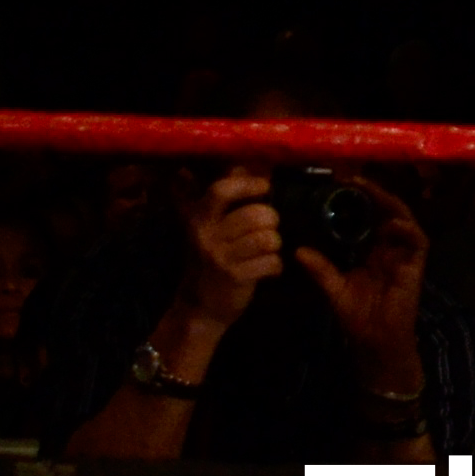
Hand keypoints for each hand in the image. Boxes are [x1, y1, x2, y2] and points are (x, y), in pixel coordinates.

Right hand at [172, 169, 281, 330]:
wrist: (198, 309)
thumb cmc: (209, 261)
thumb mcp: (207, 229)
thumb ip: (222, 200)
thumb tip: (241, 166)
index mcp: (199, 219)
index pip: (222, 190)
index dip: (249, 185)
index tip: (264, 188)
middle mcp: (206, 236)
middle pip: (257, 214)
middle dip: (271, 221)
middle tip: (266, 231)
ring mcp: (221, 258)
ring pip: (269, 237)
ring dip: (274, 245)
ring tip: (265, 251)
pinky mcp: (236, 278)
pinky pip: (273, 262)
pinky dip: (276, 267)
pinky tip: (266, 270)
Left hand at [291, 176, 428, 387]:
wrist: (375, 340)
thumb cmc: (356, 315)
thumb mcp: (333, 288)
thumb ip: (319, 269)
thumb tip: (296, 251)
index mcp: (371, 248)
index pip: (367, 215)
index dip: (358, 198)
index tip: (340, 182)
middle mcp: (389, 246)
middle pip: (386, 210)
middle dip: (373, 192)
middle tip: (353, 178)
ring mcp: (404, 253)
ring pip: (403, 219)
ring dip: (390, 203)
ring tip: (371, 190)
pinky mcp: (416, 265)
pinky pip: (417, 241)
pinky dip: (407, 230)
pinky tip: (392, 224)